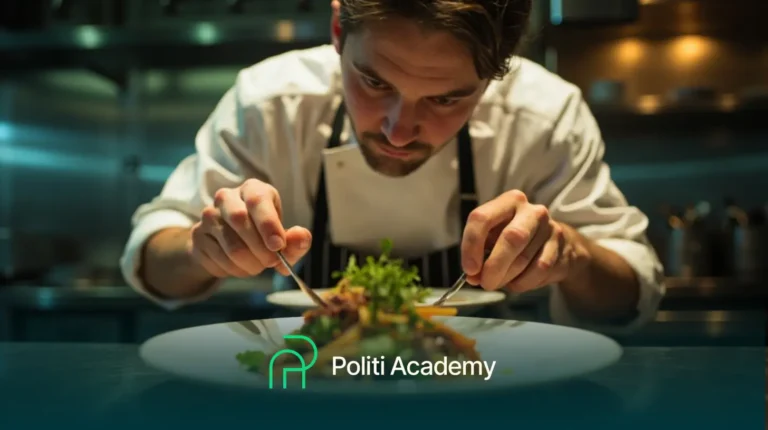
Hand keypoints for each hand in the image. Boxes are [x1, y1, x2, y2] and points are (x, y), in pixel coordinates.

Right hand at [188, 179, 311, 277]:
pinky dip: (236, 270)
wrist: (228, 245)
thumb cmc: (263, 237)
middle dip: (260, 248)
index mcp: (253, 189)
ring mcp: (208, 215)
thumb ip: (296, 241)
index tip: (278, 245)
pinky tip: (241, 267)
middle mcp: (227, 197)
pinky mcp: (198, 235)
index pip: (257, 200)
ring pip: (231, 245)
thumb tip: (301, 237)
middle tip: (272, 263)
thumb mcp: (283, 238)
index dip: (268, 223)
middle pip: (239, 220)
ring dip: (250, 264)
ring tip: (258, 266)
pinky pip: (219, 259)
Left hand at [460, 190, 581, 292]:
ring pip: (524, 259)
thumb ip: (480, 254)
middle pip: (511, 237)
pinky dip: (523, 282)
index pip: (482, 218)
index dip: (471, 246)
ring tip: (499, 281)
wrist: (556, 244)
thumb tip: (474, 277)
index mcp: (508, 202)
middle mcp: (531, 211)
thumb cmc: (514, 240)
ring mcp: (549, 228)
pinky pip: (539, 270)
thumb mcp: (493, 238)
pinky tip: (517, 281)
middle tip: (485, 283)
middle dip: (494, 266)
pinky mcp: (560, 247)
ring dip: (507, 278)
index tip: (470, 269)